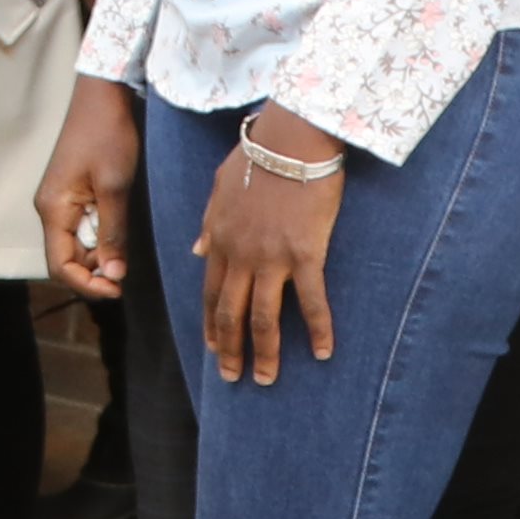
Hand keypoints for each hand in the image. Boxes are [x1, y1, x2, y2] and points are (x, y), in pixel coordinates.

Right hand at [37, 78, 142, 297]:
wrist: (102, 95)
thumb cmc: (108, 136)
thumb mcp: (115, 187)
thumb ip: (112, 234)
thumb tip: (114, 275)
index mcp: (52, 209)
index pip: (59, 265)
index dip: (86, 284)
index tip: (117, 289)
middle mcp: (49, 209)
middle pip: (64, 259)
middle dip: (93, 272)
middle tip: (125, 272)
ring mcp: (58, 201)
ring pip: (74, 245)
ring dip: (98, 254)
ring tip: (124, 251)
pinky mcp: (70, 193)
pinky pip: (80, 227)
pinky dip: (98, 237)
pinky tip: (118, 232)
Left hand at [197, 108, 345, 383]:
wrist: (291, 139)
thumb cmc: (258, 155)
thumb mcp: (219, 187)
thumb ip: (207, 223)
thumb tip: (195, 249)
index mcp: (219, 239)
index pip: (209, 293)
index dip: (211, 325)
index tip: (213, 349)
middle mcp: (241, 255)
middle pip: (231, 313)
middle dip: (231, 350)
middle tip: (234, 378)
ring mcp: (272, 258)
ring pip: (264, 317)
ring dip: (265, 353)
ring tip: (268, 380)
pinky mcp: (306, 254)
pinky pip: (312, 301)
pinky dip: (319, 330)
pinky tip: (324, 352)